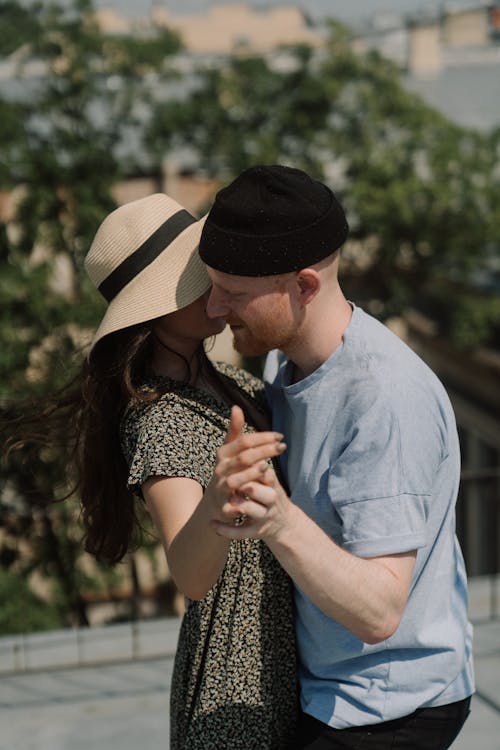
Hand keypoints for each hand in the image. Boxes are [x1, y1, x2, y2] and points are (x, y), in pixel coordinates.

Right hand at [208, 405, 286, 524]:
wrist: (214, 502)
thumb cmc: (227, 471)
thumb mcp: (229, 451)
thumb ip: (234, 431)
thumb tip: (236, 407)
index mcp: (223, 454)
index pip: (244, 441)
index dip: (262, 438)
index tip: (280, 436)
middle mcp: (220, 469)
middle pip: (244, 458)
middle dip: (264, 451)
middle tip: (283, 446)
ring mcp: (221, 487)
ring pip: (236, 479)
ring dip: (251, 474)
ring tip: (267, 467)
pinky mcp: (223, 505)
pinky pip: (233, 503)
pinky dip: (244, 499)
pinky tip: (253, 497)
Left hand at [211, 463, 292, 541]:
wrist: (283, 524)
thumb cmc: (270, 493)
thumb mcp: (268, 477)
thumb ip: (255, 457)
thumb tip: (239, 432)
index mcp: (272, 485)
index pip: (267, 475)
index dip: (257, 470)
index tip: (245, 462)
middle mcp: (271, 500)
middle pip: (267, 495)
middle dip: (254, 489)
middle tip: (241, 484)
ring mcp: (263, 517)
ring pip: (255, 512)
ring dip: (243, 507)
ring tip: (231, 501)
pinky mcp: (255, 532)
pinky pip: (240, 533)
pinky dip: (226, 530)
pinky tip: (212, 524)